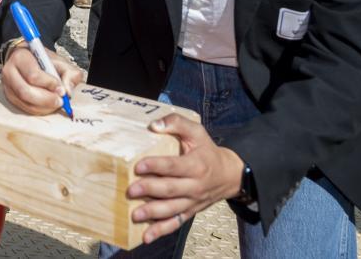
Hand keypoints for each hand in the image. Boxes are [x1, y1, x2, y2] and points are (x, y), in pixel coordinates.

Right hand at [1, 42, 84, 114]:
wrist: (28, 59)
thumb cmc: (43, 60)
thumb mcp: (60, 61)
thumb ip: (69, 74)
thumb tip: (68, 92)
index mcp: (20, 58)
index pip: (33, 75)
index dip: (49, 84)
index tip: (61, 88)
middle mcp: (10, 72)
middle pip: (25, 92)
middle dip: (46, 99)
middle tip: (60, 101)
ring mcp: (7, 86)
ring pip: (25, 102)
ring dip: (44, 106)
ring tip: (56, 103)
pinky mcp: (10, 96)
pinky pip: (24, 108)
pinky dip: (39, 110)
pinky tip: (48, 105)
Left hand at [127, 114, 245, 243]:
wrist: (229, 174)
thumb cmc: (207, 150)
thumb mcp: (196, 131)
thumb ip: (177, 123)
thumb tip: (154, 125)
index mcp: (196, 165)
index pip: (174, 166)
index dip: (156, 166)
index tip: (139, 166)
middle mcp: (195, 185)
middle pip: (170, 189)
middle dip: (150, 190)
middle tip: (131, 190)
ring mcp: (192, 201)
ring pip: (172, 209)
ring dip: (153, 213)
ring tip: (135, 214)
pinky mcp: (190, 211)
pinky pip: (176, 223)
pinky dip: (161, 230)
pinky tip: (146, 236)